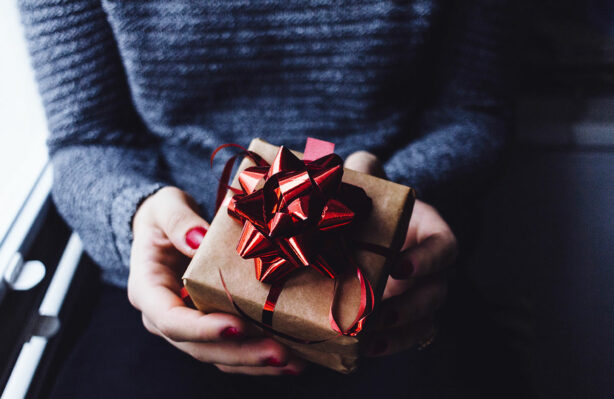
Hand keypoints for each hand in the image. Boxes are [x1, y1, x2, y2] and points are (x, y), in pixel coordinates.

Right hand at [128, 186, 304, 374]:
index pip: (170, 320)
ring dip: (256, 362)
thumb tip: (198, 239)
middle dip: (242, 353)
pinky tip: (291, 357)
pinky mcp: (210, 327)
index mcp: (148, 290)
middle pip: (200, 348)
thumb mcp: (165, 207)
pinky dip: (259, 356)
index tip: (238, 326)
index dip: (203, 329)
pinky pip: (233, 349)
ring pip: (219, 356)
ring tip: (293, 362)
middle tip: (279, 353)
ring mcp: (188, 326)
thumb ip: (178, 221)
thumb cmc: (163, 216)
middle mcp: (164, 318)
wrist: (166, 228)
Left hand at [344, 152, 456, 355]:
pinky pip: (408, 337)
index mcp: (431, 233)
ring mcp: (421, 296)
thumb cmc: (373, 208)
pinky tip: (364, 349)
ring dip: (399, 332)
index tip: (399, 267)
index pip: (445, 248)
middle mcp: (433, 269)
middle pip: (437, 292)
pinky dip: (389, 345)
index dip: (427, 259)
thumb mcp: (371, 188)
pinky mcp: (405, 317)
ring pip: (426, 321)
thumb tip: (353, 164)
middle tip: (378, 311)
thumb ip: (366, 172)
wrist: (367, 234)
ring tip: (369, 337)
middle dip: (410, 305)